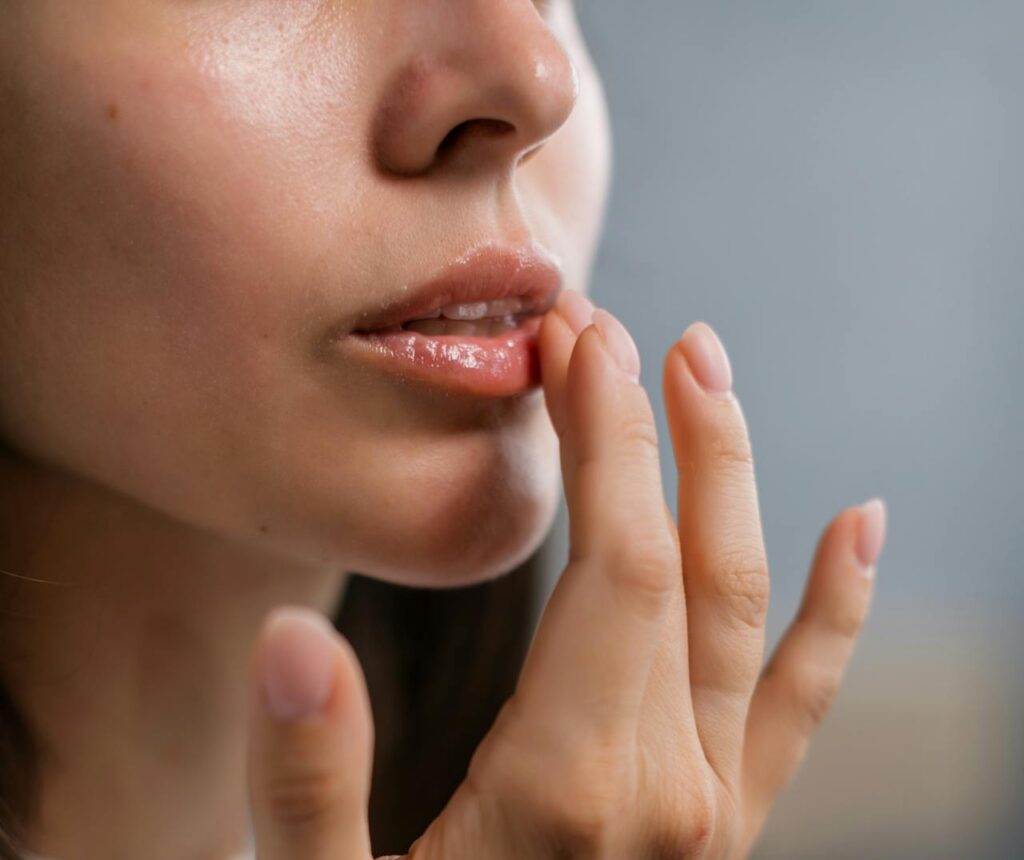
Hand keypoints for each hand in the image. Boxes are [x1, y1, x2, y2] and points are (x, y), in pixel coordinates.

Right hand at [243, 289, 886, 858]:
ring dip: (732, 480)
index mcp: (571, 791)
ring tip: (710, 374)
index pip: (615, 563)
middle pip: (684, 564)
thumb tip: (286, 646)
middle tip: (618, 334)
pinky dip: (838, 610)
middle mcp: (668, 793)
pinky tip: (859, 526)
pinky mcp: (727, 825)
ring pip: (747, 611)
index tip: (578, 344)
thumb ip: (307, 785)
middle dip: (654, 432)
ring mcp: (714, 811)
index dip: (604, 440)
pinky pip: (800, 701)